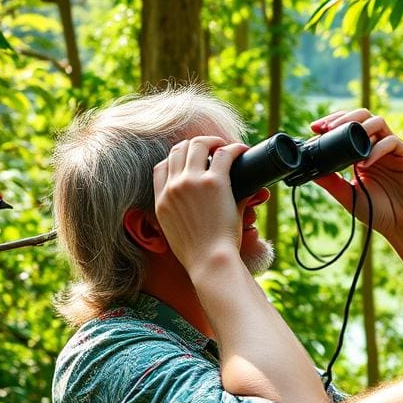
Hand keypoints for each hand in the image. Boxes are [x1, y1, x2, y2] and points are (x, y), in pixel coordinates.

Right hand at [153, 136, 248, 272]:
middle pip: (179, 149)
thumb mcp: (176, 232)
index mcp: (161, 200)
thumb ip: (181, 215)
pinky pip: (224, 153)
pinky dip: (235, 148)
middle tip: (213, 150)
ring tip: (227, 147)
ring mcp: (192, 182)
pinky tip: (242, 150)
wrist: (209, 261)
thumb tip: (201, 207)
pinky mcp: (214, 182)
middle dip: (196, 146)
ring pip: (199, 144)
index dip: (176, 158)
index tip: (191, 161)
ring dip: (214, 142)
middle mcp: (173, 187)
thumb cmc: (199, 254)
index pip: (160, 166)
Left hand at [310, 109, 402, 242]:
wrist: (401, 227)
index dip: (333, 122)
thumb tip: (309, 170)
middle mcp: (378, 146)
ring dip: (361, 128)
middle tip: (327, 128)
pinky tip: (364, 163)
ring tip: (347, 141)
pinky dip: (376, 149)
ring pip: (378, 122)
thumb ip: (331, 182)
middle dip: (344, 118)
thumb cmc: (377, 213)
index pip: (348, 126)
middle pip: (363, 116)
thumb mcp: (348, 195)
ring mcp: (393, 149)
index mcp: (363, 153)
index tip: (315, 127)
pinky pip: (392, 142)